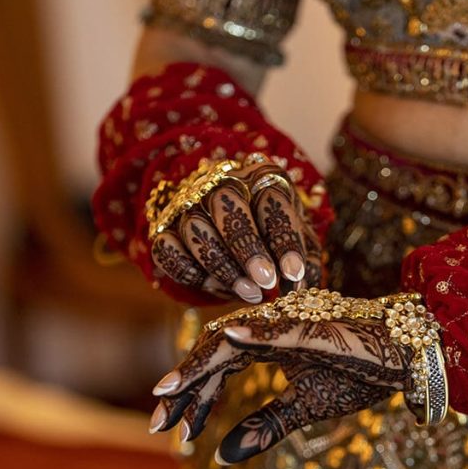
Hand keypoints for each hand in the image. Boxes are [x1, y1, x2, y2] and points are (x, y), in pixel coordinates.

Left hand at [147, 291, 415, 464]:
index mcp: (265, 346)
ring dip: (201, 368)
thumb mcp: (304, 408)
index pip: (215, 369)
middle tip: (157, 424)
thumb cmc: (357, 374)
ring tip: (170, 393)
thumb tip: (222, 457)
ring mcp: (289, 325)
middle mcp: (269, 330)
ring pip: (231, 341)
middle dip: (183, 389)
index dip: (189, 398)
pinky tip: (229, 339)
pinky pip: (278, 330)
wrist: (405, 355)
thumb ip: (264, 427)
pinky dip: (252, 334)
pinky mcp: (315, 327)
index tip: (165, 431)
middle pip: (212, 355)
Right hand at [150, 158, 322, 303]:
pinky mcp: (164, 228)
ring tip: (250, 292)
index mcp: (261, 176)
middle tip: (266, 281)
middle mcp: (220, 183)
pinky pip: (168, 250)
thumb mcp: (297, 240)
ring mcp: (188, 204)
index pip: (271, 200)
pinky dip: (190, 272)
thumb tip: (301, 286)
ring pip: (195, 229)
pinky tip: (217, 287)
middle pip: (226, 205)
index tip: (293, 274)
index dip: (284, 239)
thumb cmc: (273, 234)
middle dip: (247, 248)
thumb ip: (303, 261)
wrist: (233, 229)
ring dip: (222, 266)